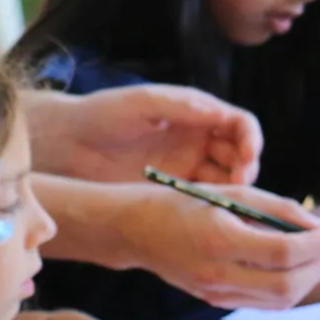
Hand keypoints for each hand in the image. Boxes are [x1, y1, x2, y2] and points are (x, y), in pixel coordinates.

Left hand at [28, 86, 262, 185]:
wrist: (68, 146)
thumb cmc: (103, 115)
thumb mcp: (141, 104)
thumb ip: (179, 106)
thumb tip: (217, 112)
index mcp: (196, 114)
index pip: (239, 125)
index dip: (251, 139)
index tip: (248, 155)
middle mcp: (198, 141)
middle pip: (240, 155)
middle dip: (247, 168)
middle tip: (240, 186)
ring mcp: (188, 169)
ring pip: (228, 181)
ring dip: (236, 192)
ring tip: (227, 203)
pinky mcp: (174, 193)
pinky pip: (206, 201)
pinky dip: (216, 208)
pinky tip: (212, 215)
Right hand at [124, 184, 319, 309]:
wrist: (137, 229)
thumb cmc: (185, 201)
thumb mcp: (232, 192)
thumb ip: (279, 209)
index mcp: (220, 240)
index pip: (284, 253)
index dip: (317, 244)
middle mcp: (218, 274)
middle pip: (286, 286)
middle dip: (318, 267)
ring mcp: (215, 294)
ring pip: (279, 302)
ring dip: (307, 280)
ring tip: (317, 256)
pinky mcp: (215, 302)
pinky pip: (262, 303)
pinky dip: (286, 288)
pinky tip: (292, 267)